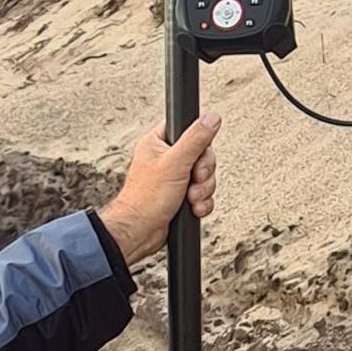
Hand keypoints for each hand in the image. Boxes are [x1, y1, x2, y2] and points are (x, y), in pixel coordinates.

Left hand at [98, 115, 220, 266]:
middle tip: (193, 179)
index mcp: (158, 143)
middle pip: (203, 156)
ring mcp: (175, 179)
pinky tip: (192, 208)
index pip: (189, 130)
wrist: (140, 232)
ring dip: (203, 190)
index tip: (196, 156)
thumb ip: (195, 139)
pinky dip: (202, 203)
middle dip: (203, 173)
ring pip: (205, 177)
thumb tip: (211, 118)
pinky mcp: (181, 197)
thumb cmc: (146, 199)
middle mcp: (166, 159)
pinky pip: (203, 195)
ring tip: (189, 198)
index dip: (199, 143)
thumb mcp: (175, 163)